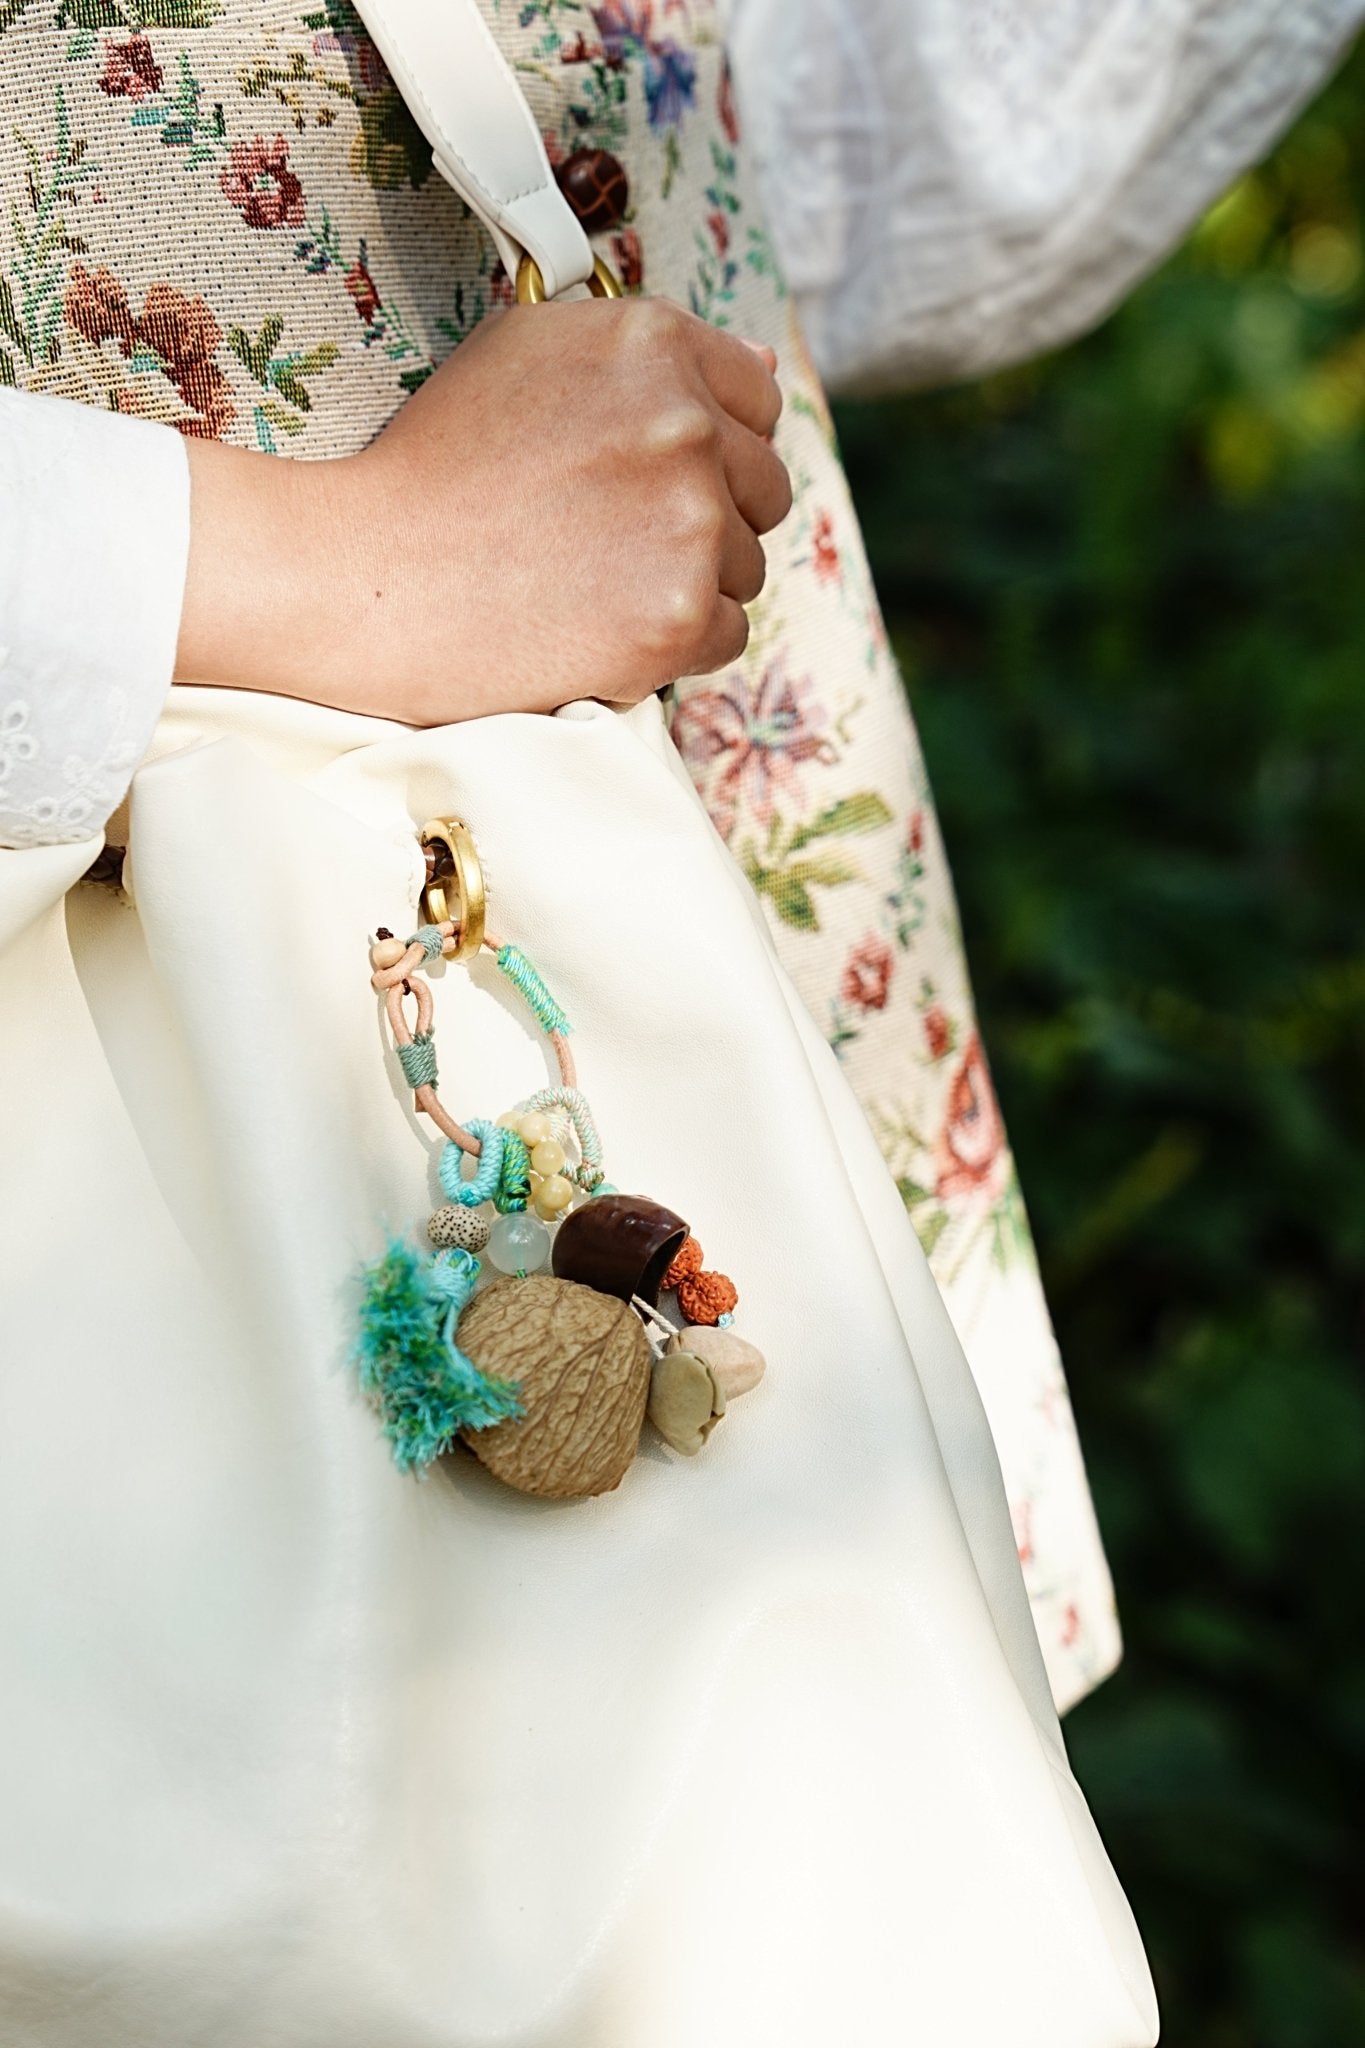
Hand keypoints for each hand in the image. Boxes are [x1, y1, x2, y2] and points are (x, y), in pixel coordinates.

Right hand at [176, 296, 791, 723]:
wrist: (373, 578)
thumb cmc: (436, 464)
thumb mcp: (526, 353)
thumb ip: (648, 354)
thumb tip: (766, 369)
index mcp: (653, 344)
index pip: (759, 399)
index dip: (715, 444)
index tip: (656, 476)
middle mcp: (685, 424)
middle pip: (763, 488)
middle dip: (707, 516)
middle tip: (615, 539)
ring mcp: (688, 524)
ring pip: (746, 566)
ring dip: (689, 583)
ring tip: (596, 583)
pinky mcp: (678, 617)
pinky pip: (727, 635)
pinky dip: (677, 646)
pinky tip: (603, 627)